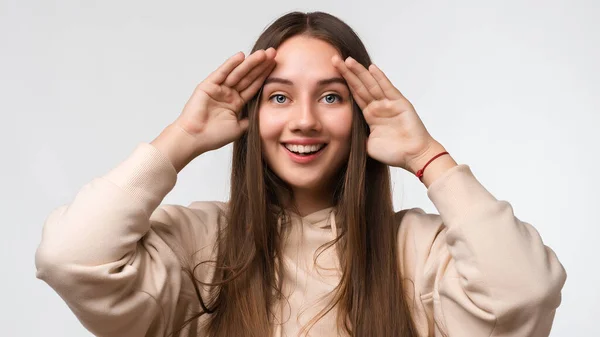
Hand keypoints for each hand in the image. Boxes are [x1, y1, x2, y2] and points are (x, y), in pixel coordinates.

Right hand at [175, 48, 276, 153]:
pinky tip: (241, 56)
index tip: (275, 66)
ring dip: (250, 63)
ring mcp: (218, 89)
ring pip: (237, 73)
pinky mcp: (208, 86)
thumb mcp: (239, 128)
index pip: (253, 86)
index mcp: (236, 103)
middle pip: (247, 76)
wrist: (195, 139)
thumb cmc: (214, 137)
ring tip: (263, 53)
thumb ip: (249, 119)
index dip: (264, 76)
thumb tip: (262, 116)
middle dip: (260, 65)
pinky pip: (221, 73)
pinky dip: (230, 64)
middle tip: (273, 53)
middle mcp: (228, 94)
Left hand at [332, 55, 437, 171]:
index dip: (344, 84)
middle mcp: (378, 106)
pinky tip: (371, 68)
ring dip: (360, 72)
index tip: (332, 73)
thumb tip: (344, 137)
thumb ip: (358, 137)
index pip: (355, 95)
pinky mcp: (400, 103)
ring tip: (348, 60)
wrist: (413, 157)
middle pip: (360, 86)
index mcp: (370, 115)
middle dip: (348, 73)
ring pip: (371, 84)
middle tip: (335, 59)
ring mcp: (389, 103)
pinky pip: (388, 89)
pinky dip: (380, 78)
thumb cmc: (394, 153)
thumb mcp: (369, 145)